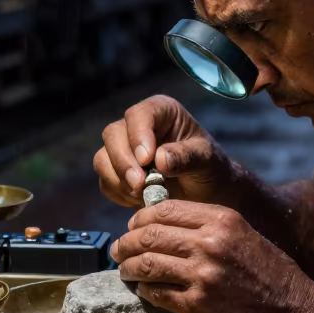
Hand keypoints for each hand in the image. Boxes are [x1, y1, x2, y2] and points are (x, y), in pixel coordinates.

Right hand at [93, 95, 235, 207]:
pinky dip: (119, 193)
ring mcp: (124, 149)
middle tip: (140, 184)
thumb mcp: (207, 161)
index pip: (139, 115)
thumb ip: (186, 157)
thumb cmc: (210, 168)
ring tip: (143, 195)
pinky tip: (140, 200)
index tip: (147, 160)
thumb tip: (160, 159)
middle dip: (124, 162)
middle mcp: (138, 126)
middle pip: (113, 135)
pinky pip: (105, 181)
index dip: (138, 136)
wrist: (207, 193)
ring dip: (119, 180)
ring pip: (103, 158)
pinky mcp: (117, 172)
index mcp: (161, 112)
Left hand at [110, 197, 313, 312]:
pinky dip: (145, 291)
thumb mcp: (243, 234)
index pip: (164, 210)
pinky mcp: (197, 305)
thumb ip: (208, 226)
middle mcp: (209, 243)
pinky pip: (156, 293)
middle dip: (127, 242)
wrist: (293, 312)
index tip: (133, 226)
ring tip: (126, 270)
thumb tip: (166, 224)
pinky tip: (144, 290)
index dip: (140, 218)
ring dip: (129, 267)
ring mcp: (202, 275)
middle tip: (120, 250)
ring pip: (147, 264)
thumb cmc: (270, 274)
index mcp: (220, 220)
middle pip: (149, 235)